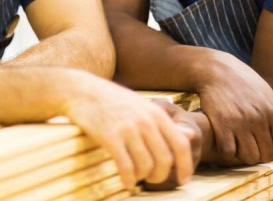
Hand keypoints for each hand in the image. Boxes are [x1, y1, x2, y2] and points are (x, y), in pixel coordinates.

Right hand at [64, 76, 193, 189]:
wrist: (81, 90)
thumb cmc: (112, 99)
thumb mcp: (142, 106)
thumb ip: (165, 123)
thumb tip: (191, 136)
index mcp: (156, 113)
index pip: (181, 145)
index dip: (185, 166)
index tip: (183, 180)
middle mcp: (145, 121)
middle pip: (165, 160)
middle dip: (161, 176)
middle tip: (152, 179)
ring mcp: (127, 129)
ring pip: (146, 166)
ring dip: (143, 178)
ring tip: (137, 178)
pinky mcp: (109, 137)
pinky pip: (126, 167)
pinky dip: (129, 179)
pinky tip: (126, 182)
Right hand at [198, 52, 272, 163]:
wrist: (215, 69)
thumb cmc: (243, 82)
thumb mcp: (267, 96)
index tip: (265, 144)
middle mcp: (259, 118)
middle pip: (266, 154)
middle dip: (259, 154)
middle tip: (249, 147)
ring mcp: (239, 122)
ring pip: (248, 156)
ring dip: (243, 155)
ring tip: (238, 146)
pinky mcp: (221, 123)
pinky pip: (228, 151)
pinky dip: (227, 152)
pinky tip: (225, 142)